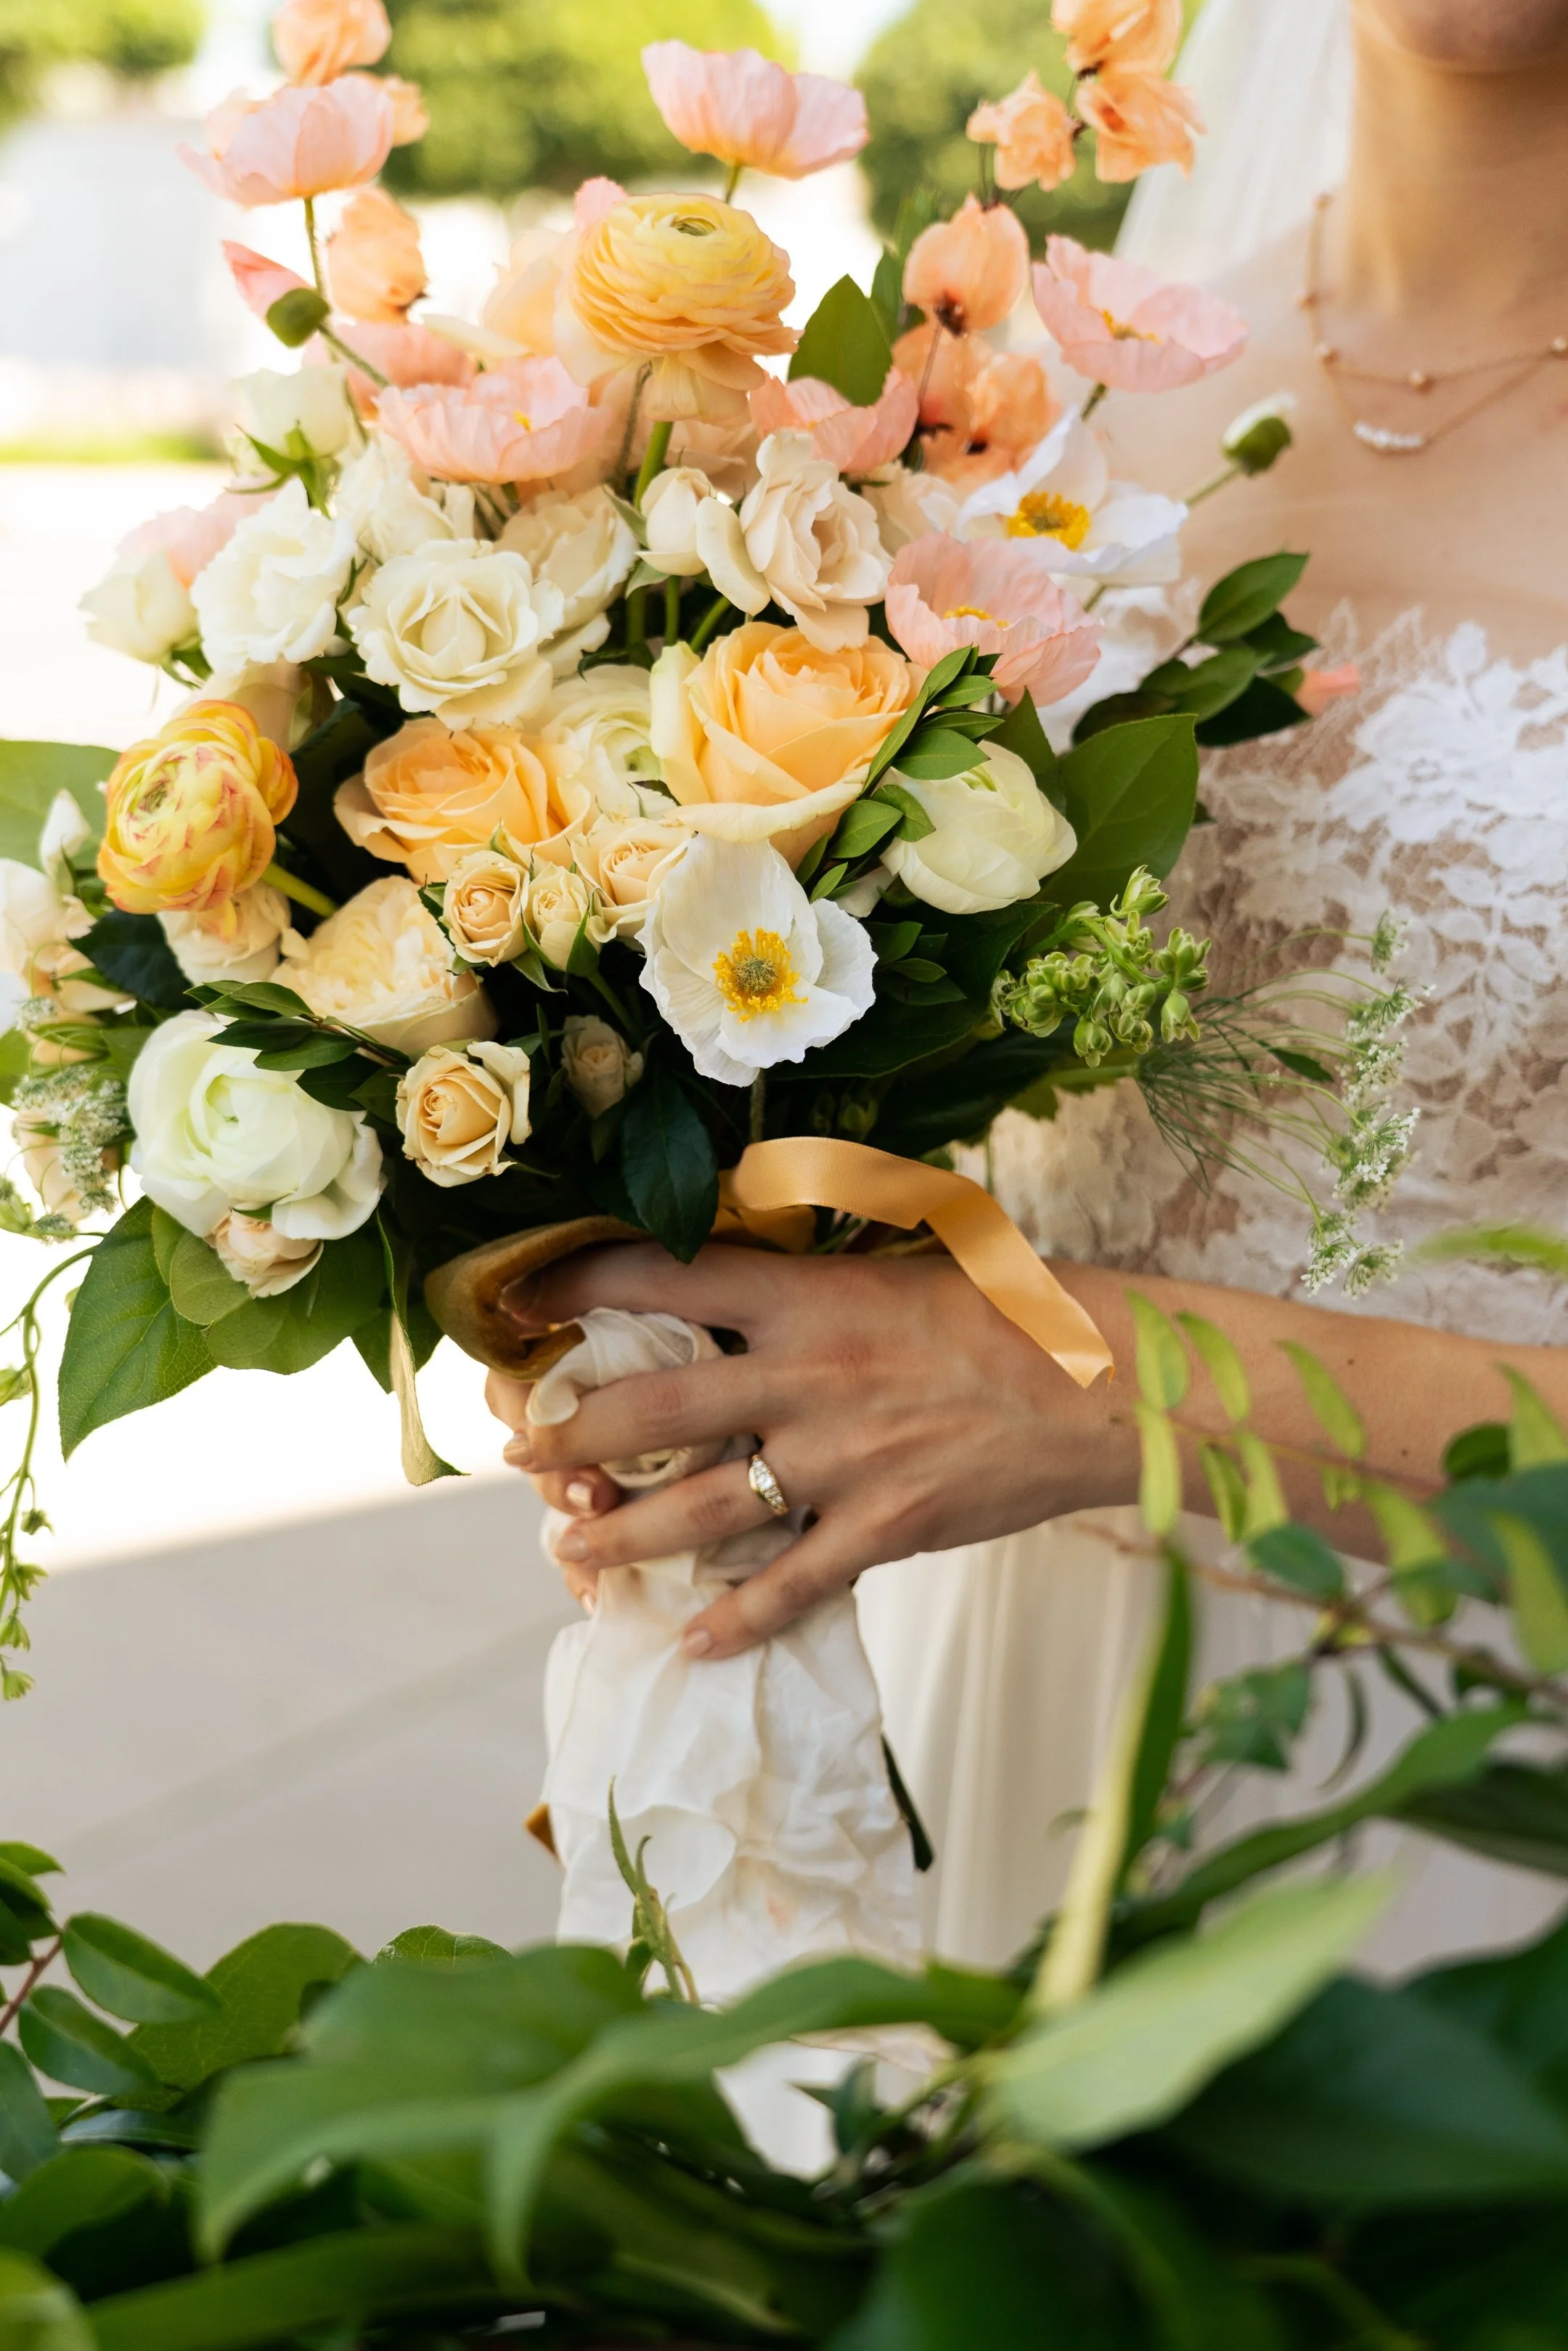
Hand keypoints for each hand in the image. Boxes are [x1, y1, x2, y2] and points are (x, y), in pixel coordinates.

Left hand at [483, 1244, 1136, 1660]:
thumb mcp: (897, 1263)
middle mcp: (807, 1377)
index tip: (524, 1308)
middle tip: (523, 1456)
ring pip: (697, 1513)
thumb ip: (807, 1280)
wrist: (1104, 1383)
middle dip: (571, 1437)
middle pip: (651, 1414)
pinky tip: (689, 1640)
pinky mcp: (883, 1530)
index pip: (662, 1281)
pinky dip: (733, 1622)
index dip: (578, 1291)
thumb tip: (725, 1272)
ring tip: (571, 1546)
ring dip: (619, 1536)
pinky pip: (787, 1588)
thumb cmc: (1005, 1309)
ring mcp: (842, 1461)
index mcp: (806, 1297)